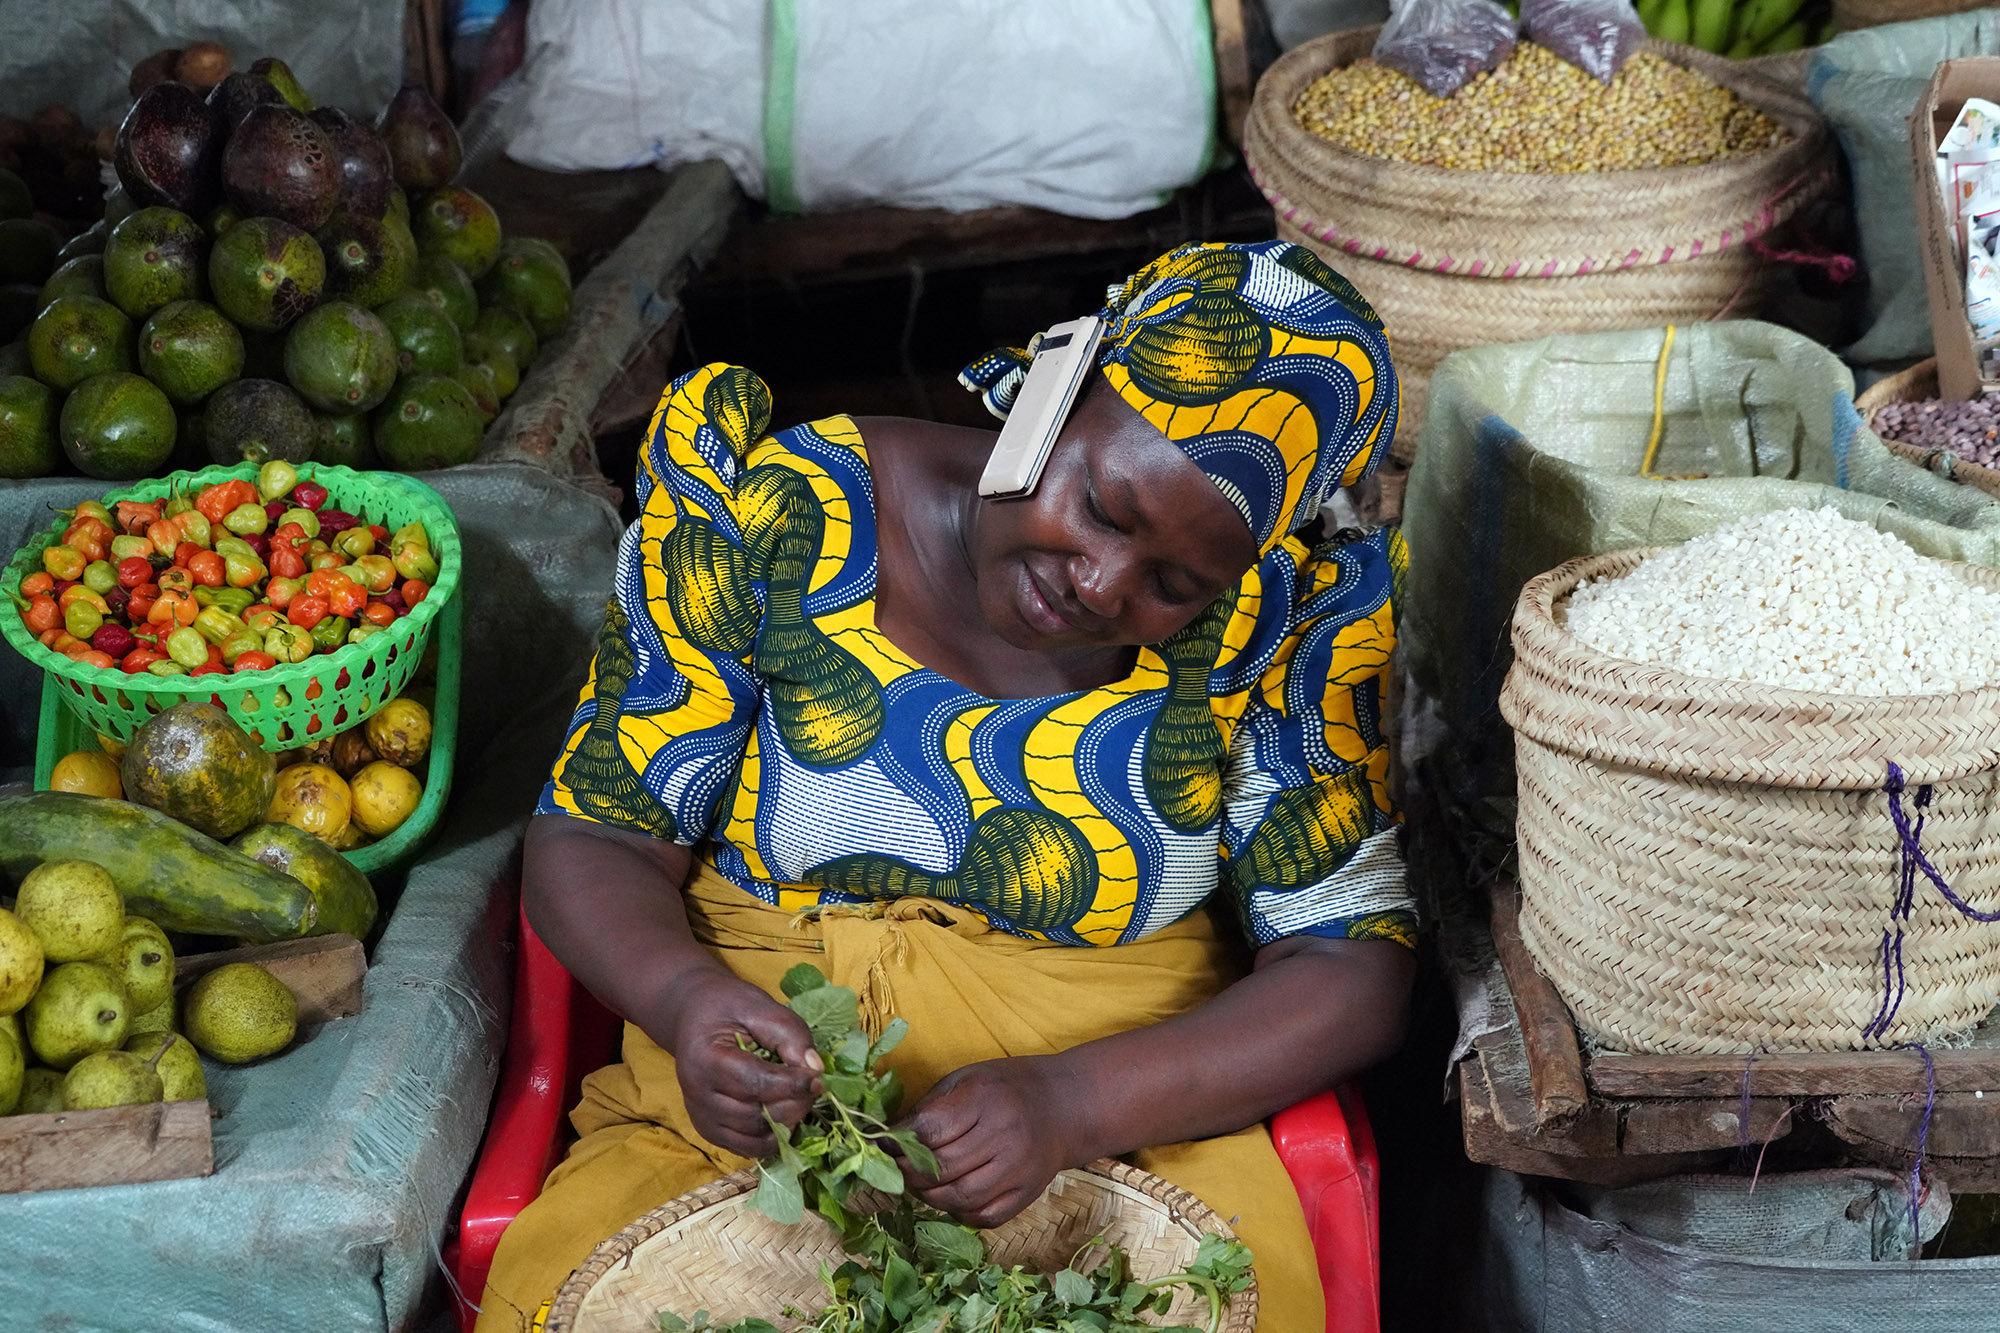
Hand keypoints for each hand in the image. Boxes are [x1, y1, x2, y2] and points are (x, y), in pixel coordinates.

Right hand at [648, 968, 822, 1158]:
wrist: (694, 1016)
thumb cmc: (728, 1008)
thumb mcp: (760, 1007)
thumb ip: (789, 1034)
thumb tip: (816, 1069)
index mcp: (705, 1060)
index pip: (755, 1083)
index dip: (792, 1085)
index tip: (819, 1079)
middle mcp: (697, 1095)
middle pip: (756, 1115)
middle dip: (794, 1104)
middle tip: (814, 1086)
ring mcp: (701, 1117)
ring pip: (755, 1137)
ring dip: (787, 1122)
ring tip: (800, 1098)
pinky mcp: (710, 1131)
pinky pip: (748, 1148)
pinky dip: (773, 1138)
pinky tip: (786, 1116)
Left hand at [895, 1055, 1076, 1228]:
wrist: (1066, 1105)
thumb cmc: (1006, 1087)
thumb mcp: (966, 1079)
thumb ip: (929, 1108)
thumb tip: (886, 1137)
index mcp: (984, 1099)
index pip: (929, 1130)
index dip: (897, 1142)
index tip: (880, 1144)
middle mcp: (1004, 1135)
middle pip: (941, 1168)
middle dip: (907, 1174)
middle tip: (893, 1170)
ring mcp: (1018, 1169)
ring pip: (959, 1198)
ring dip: (929, 1197)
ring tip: (918, 1185)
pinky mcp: (1028, 1193)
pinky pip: (984, 1216)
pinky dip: (959, 1213)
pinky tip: (950, 1198)